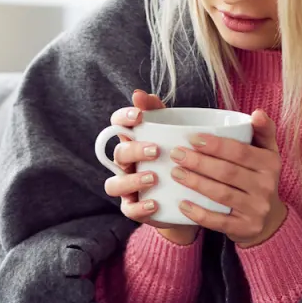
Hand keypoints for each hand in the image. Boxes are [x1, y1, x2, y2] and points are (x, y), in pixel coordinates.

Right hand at [101, 89, 198, 245]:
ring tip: (152, 178)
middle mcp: (125, 165)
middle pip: (118, 153)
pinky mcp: (134, 209)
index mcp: (133, 142)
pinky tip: (155, 202)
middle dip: (135, 150)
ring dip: (131, 180)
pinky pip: (128, 209)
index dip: (123, 118)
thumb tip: (141, 93)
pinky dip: (140, 207)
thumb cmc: (176, 161)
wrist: (187, 200)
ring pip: (114, 184)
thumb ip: (160, 114)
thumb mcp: (173, 136)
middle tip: (156, 150)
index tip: (139, 116)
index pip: (117, 125)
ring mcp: (127, 188)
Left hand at [172, 110, 286, 246]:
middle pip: (228, 172)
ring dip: (195, 183)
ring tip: (175, 172)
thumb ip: (263, 131)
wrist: (268, 219)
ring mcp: (257, 209)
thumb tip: (257, 113)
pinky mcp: (245, 228)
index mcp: (271, 163)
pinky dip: (198, 213)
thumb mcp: (267, 153)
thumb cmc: (259, 178)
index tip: (192, 138)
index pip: (241, 151)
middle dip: (199, 162)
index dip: (216, 145)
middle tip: (176, 154)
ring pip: (221, 194)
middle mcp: (267, 187)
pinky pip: (218, 221)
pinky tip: (182, 204)